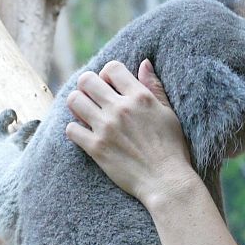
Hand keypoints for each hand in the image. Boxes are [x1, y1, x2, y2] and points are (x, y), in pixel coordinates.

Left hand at [65, 59, 194, 207]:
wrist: (166, 181)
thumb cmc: (172, 148)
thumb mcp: (168, 113)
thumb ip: (154, 87)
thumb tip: (143, 63)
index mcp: (140, 97)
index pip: (112, 68)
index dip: (108, 75)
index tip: (111, 87)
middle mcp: (121, 109)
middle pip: (86, 80)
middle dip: (88, 86)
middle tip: (94, 99)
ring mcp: (106, 128)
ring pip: (74, 101)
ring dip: (78, 105)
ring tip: (87, 114)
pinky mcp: (96, 148)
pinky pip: (71, 129)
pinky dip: (76, 130)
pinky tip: (86, 134)